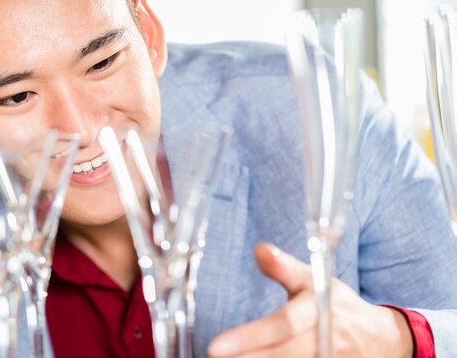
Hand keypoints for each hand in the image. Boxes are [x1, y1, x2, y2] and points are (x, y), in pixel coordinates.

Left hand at [207, 243, 412, 357]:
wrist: (382, 339)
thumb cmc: (338, 304)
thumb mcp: (315, 279)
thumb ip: (284, 267)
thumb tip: (259, 249)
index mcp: (321, 310)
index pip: (285, 324)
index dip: (252, 336)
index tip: (218, 345)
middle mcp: (327, 340)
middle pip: (284, 353)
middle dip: (248, 357)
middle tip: (215, 354)